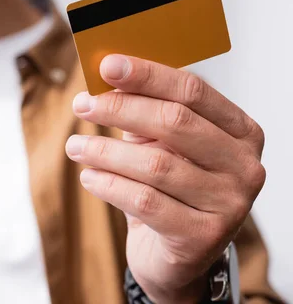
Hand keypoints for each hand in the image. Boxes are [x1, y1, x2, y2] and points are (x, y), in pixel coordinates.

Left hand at [66, 55, 265, 302]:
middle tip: (82, 105)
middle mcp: (244, 165)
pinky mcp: (203, 236)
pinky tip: (89, 177)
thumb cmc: (169, 188)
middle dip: (120, 108)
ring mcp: (228, 204)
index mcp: (240, 131)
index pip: (192, 91)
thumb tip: (107, 77)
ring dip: (104, 150)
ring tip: (75, 146)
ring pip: (155, 164)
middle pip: (174, 122)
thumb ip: (145, 112)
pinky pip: (144, 201)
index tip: (107, 64)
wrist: (176, 254)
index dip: (147, 75)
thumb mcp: (163, 145)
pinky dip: (109, 185)